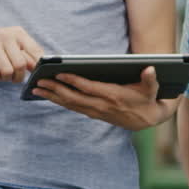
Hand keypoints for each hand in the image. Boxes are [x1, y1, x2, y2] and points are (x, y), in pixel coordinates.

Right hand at [0, 26, 43, 81]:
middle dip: (19, 77)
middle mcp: (6, 36)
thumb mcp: (12, 43)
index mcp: (18, 33)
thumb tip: (40, 68)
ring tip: (2, 75)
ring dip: (6, 79)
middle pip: (21, 65)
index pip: (36, 52)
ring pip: (7, 72)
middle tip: (15, 78)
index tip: (35, 74)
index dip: (38, 67)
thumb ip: (27, 54)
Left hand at [32, 66, 178, 129]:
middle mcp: (101, 106)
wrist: (149, 119)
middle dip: (54, 90)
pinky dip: (60, 102)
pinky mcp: (94, 114)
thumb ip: (150, 79)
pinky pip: (73, 108)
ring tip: (36, 90)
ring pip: (70, 104)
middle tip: (38, 83)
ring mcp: (96, 111)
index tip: (59, 73)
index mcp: (113, 96)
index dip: (73, 80)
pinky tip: (50, 96)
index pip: (88, 87)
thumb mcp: (152, 89)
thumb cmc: (148, 99)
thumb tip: (150, 68)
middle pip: (73, 97)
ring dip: (53, 97)